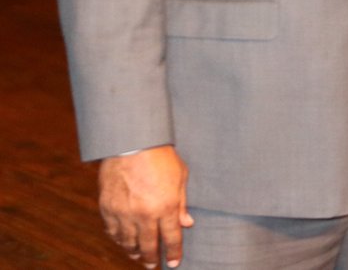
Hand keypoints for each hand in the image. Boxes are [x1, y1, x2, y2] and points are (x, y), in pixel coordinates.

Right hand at [98, 145, 192, 267]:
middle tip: (154, 266)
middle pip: (148, 245)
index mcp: (165, 207)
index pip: (171, 238)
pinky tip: (123, 242)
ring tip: (139, 257)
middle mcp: (144, 214)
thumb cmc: (161, 157)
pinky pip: (112, 231)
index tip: (174, 263)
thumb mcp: (180, 177)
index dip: (174, 253)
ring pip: (128, 242)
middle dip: (153, 258)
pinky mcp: (107, 208)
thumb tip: (187, 224)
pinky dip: (118, 240)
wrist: (132, 143)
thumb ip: (182, 203)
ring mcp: (123, 213)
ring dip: (134, 252)